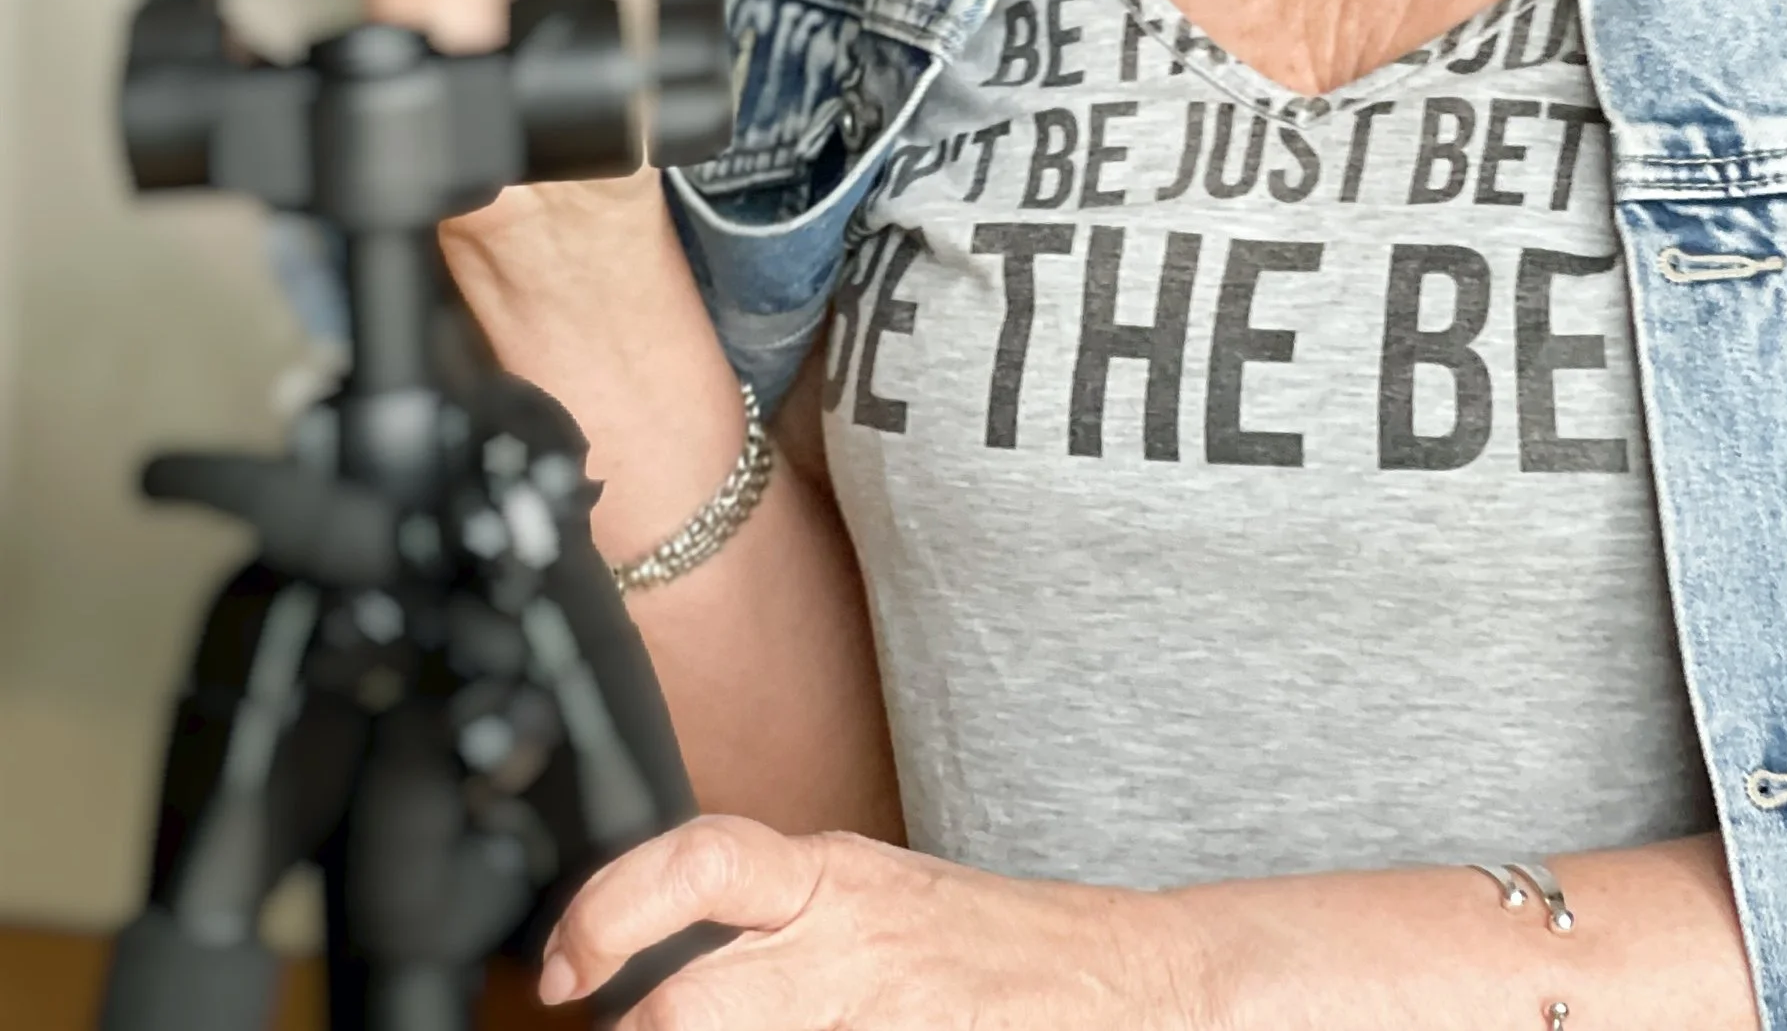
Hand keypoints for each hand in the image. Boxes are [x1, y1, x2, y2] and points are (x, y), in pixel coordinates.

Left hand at [539, 819, 1182, 1028]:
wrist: (1135, 982)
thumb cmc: (995, 955)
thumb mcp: (875, 913)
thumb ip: (776, 933)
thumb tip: (650, 991)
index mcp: (831, 881)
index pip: (696, 862)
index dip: (608, 911)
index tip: (561, 969)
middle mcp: (846, 943)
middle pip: (685, 1005)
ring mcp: (880, 1014)